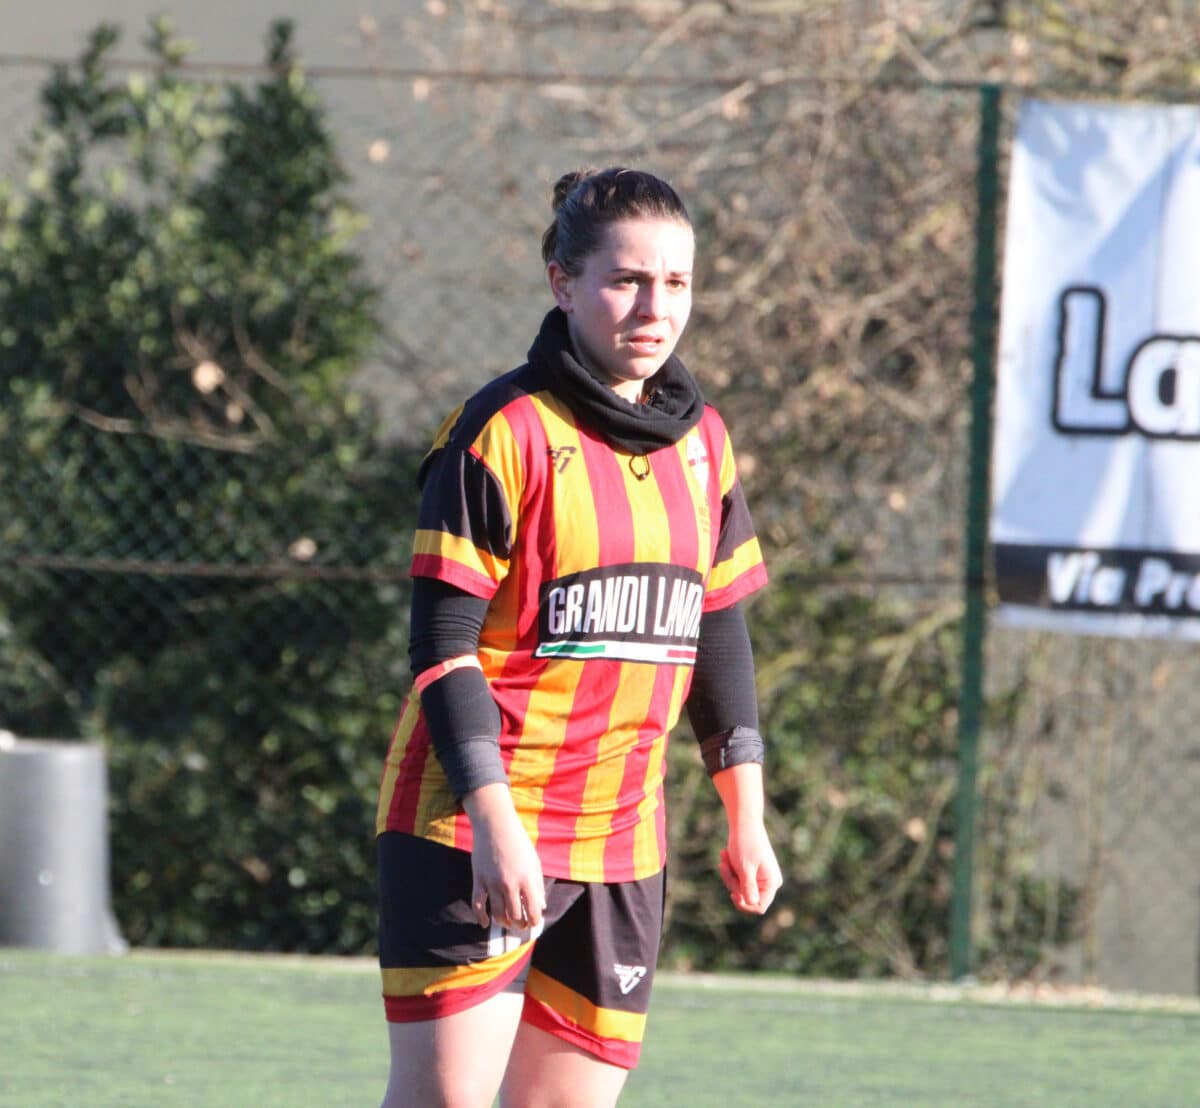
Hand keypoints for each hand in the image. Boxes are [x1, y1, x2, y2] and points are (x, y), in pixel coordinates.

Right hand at [462, 783, 545, 929]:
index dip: (534, 921)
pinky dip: (481, 917)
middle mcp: (510, 884)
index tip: (533, 923)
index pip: (533, 911)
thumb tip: (541, 906)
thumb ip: (538, 885)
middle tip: (520, 925)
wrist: (496, 825)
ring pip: (497, 913)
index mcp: (527, 879)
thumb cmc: (518, 842)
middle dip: (519, 924)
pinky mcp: (479, 879)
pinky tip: (485, 923)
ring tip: (507, 923)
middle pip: (515, 915)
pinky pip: (478, 904)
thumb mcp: (534, 862)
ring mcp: (493, 882)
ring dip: (503, 922)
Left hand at [719, 820, 782, 914]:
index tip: (731, 893)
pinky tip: (725, 854)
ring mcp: (761, 877)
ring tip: (724, 855)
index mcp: (772, 883)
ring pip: (739, 887)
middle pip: (746, 897)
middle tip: (723, 865)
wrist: (744, 821)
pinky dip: (730, 868)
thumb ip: (748, 887)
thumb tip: (752, 904)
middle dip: (732, 883)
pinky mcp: (753, 871)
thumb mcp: (745, 867)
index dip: (744, 904)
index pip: (758, 907)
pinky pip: (738, 878)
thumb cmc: (745, 843)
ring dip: (729, 873)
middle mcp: (770, 882)